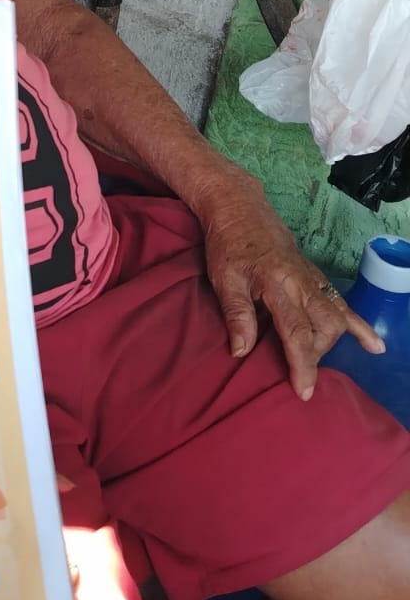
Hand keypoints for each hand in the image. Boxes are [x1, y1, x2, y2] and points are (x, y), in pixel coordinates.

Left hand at [194, 170, 383, 401]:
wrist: (240, 209)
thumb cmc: (227, 245)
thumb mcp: (224, 279)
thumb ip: (236, 314)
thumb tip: (241, 352)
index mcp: (278, 284)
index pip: (296, 331)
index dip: (301, 363)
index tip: (303, 390)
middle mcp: (302, 282)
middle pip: (322, 328)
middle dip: (314, 356)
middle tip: (296, 373)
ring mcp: (312, 278)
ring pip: (335, 318)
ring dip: (328, 343)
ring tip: (315, 362)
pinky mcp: (315, 276)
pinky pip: (341, 303)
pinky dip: (358, 325)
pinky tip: (374, 346)